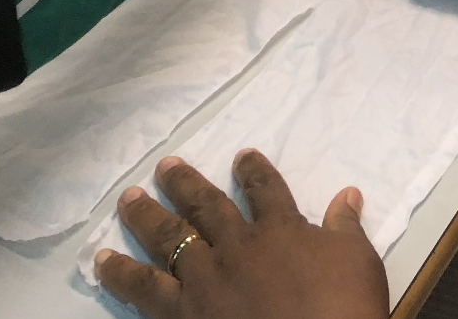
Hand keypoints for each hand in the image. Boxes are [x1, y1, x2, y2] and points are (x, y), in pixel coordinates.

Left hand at [95, 152, 387, 318]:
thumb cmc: (341, 306)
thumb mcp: (356, 261)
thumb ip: (345, 226)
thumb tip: (348, 194)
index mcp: (279, 229)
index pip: (264, 188)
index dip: (253, 170)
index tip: (242, 156)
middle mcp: (236, 246)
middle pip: (206, 205)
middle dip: (185, 184)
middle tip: (164, 166)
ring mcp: (205, 280)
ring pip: (168, 239)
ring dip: (146, 217)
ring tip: (128, 199)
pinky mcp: (182, 315)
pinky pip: (143, 291)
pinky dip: (120, 275)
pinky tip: (101, 262)